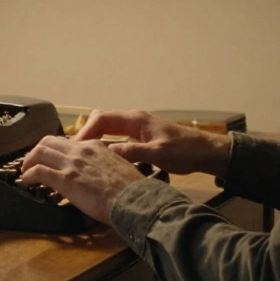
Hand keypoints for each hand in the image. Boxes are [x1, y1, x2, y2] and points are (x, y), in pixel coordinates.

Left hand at [19, 136, 144, 225]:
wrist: (133, 199)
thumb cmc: (131, 190)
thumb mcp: (119, 167)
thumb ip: (104, 165)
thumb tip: (97, 174)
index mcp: (95, 146)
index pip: (68, 142)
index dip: (56, 151)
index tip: (53, 160)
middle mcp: (81, 150)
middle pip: (48, 142)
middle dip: (37, 152)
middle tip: (33, 163)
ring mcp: (72, 163)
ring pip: (39, 152)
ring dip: (29, 162)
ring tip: (26, 172)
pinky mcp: (65, 179)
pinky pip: (38, 172)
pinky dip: (28, 175)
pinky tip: (26, 182)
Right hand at [73, 109, 231, 177]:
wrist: (205, 152)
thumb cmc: (185, 150)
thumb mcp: (158, 153)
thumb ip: (132, 151)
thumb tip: (106, 152)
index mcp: (135, 120)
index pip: (101, 119)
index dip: (85, 132)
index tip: (75, 148)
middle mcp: (133, 120)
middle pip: (100, 122)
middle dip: (85, 135)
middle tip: (74, 153)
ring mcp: (136, 129)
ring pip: (106, 130)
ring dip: (93, 141)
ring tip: (81, 158)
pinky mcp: (139, 138)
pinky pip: (115, 138)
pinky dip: (104, 147)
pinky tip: (100, 161)